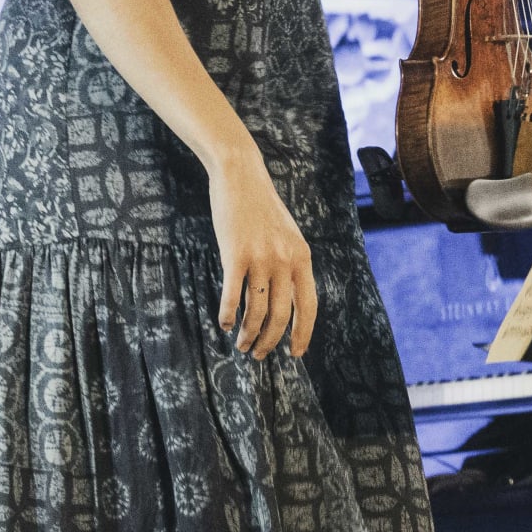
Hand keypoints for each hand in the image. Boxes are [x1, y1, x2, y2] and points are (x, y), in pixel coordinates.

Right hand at [209, 144, 318, 358]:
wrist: (241, 177)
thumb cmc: (261, 209)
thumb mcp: (286, 236)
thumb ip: (290, 263)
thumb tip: (287, 298)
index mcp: (302, 257)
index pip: (309, 305)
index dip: (303, 333)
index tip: (296, 353)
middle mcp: (285, 260)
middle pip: (281, 314)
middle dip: (271, 340)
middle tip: (259, 355)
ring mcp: (261, 257)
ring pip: (257, 309)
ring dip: (249, 333)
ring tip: (241, 345)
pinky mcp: (235, 254)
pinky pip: (232, 293)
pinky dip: (227, 313)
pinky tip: (223, 324)